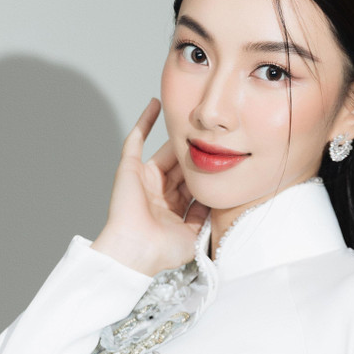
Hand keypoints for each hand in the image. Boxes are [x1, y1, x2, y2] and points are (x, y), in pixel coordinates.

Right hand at [92, 97, 209, 275]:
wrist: (137, 250)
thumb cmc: (162, 249)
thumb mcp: (194, 234)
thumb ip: (205, 215)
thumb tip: (217, 199)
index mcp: (172, 208)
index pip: (193, 183)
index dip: (207, 171)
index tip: (224, 156)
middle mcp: (159, 192)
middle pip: (182, 164)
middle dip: (196, 152)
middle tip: (214, 132)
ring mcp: (144, 178)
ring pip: (166, 151)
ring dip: (178, 136)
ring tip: (194, 116)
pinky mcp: (129, 168)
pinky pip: (136, 139)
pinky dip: (145, 120)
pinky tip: (156, 103)